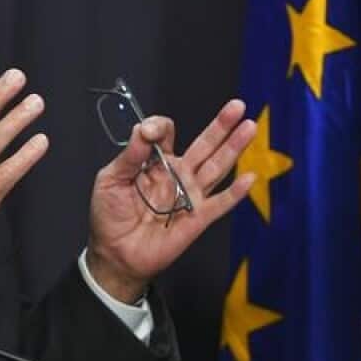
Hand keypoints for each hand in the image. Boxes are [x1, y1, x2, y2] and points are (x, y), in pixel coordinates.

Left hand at [86, 100, 256, 303]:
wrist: (114, 254)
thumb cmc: (110, 215)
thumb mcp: (111, 179)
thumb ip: (130, 154)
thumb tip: (144, 128)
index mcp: (157, 162)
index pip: (168, 133)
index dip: (160, 127)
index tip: (149, 133)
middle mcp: (178, 174)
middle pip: (205, 144)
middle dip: (221, 125)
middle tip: (238, 105)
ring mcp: (190, 195)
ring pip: (217, 167)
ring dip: (234, 147)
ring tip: (250, 127)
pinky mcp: (197, 218)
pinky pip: (219, 203)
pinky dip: (235, 193)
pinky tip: (249, 177)